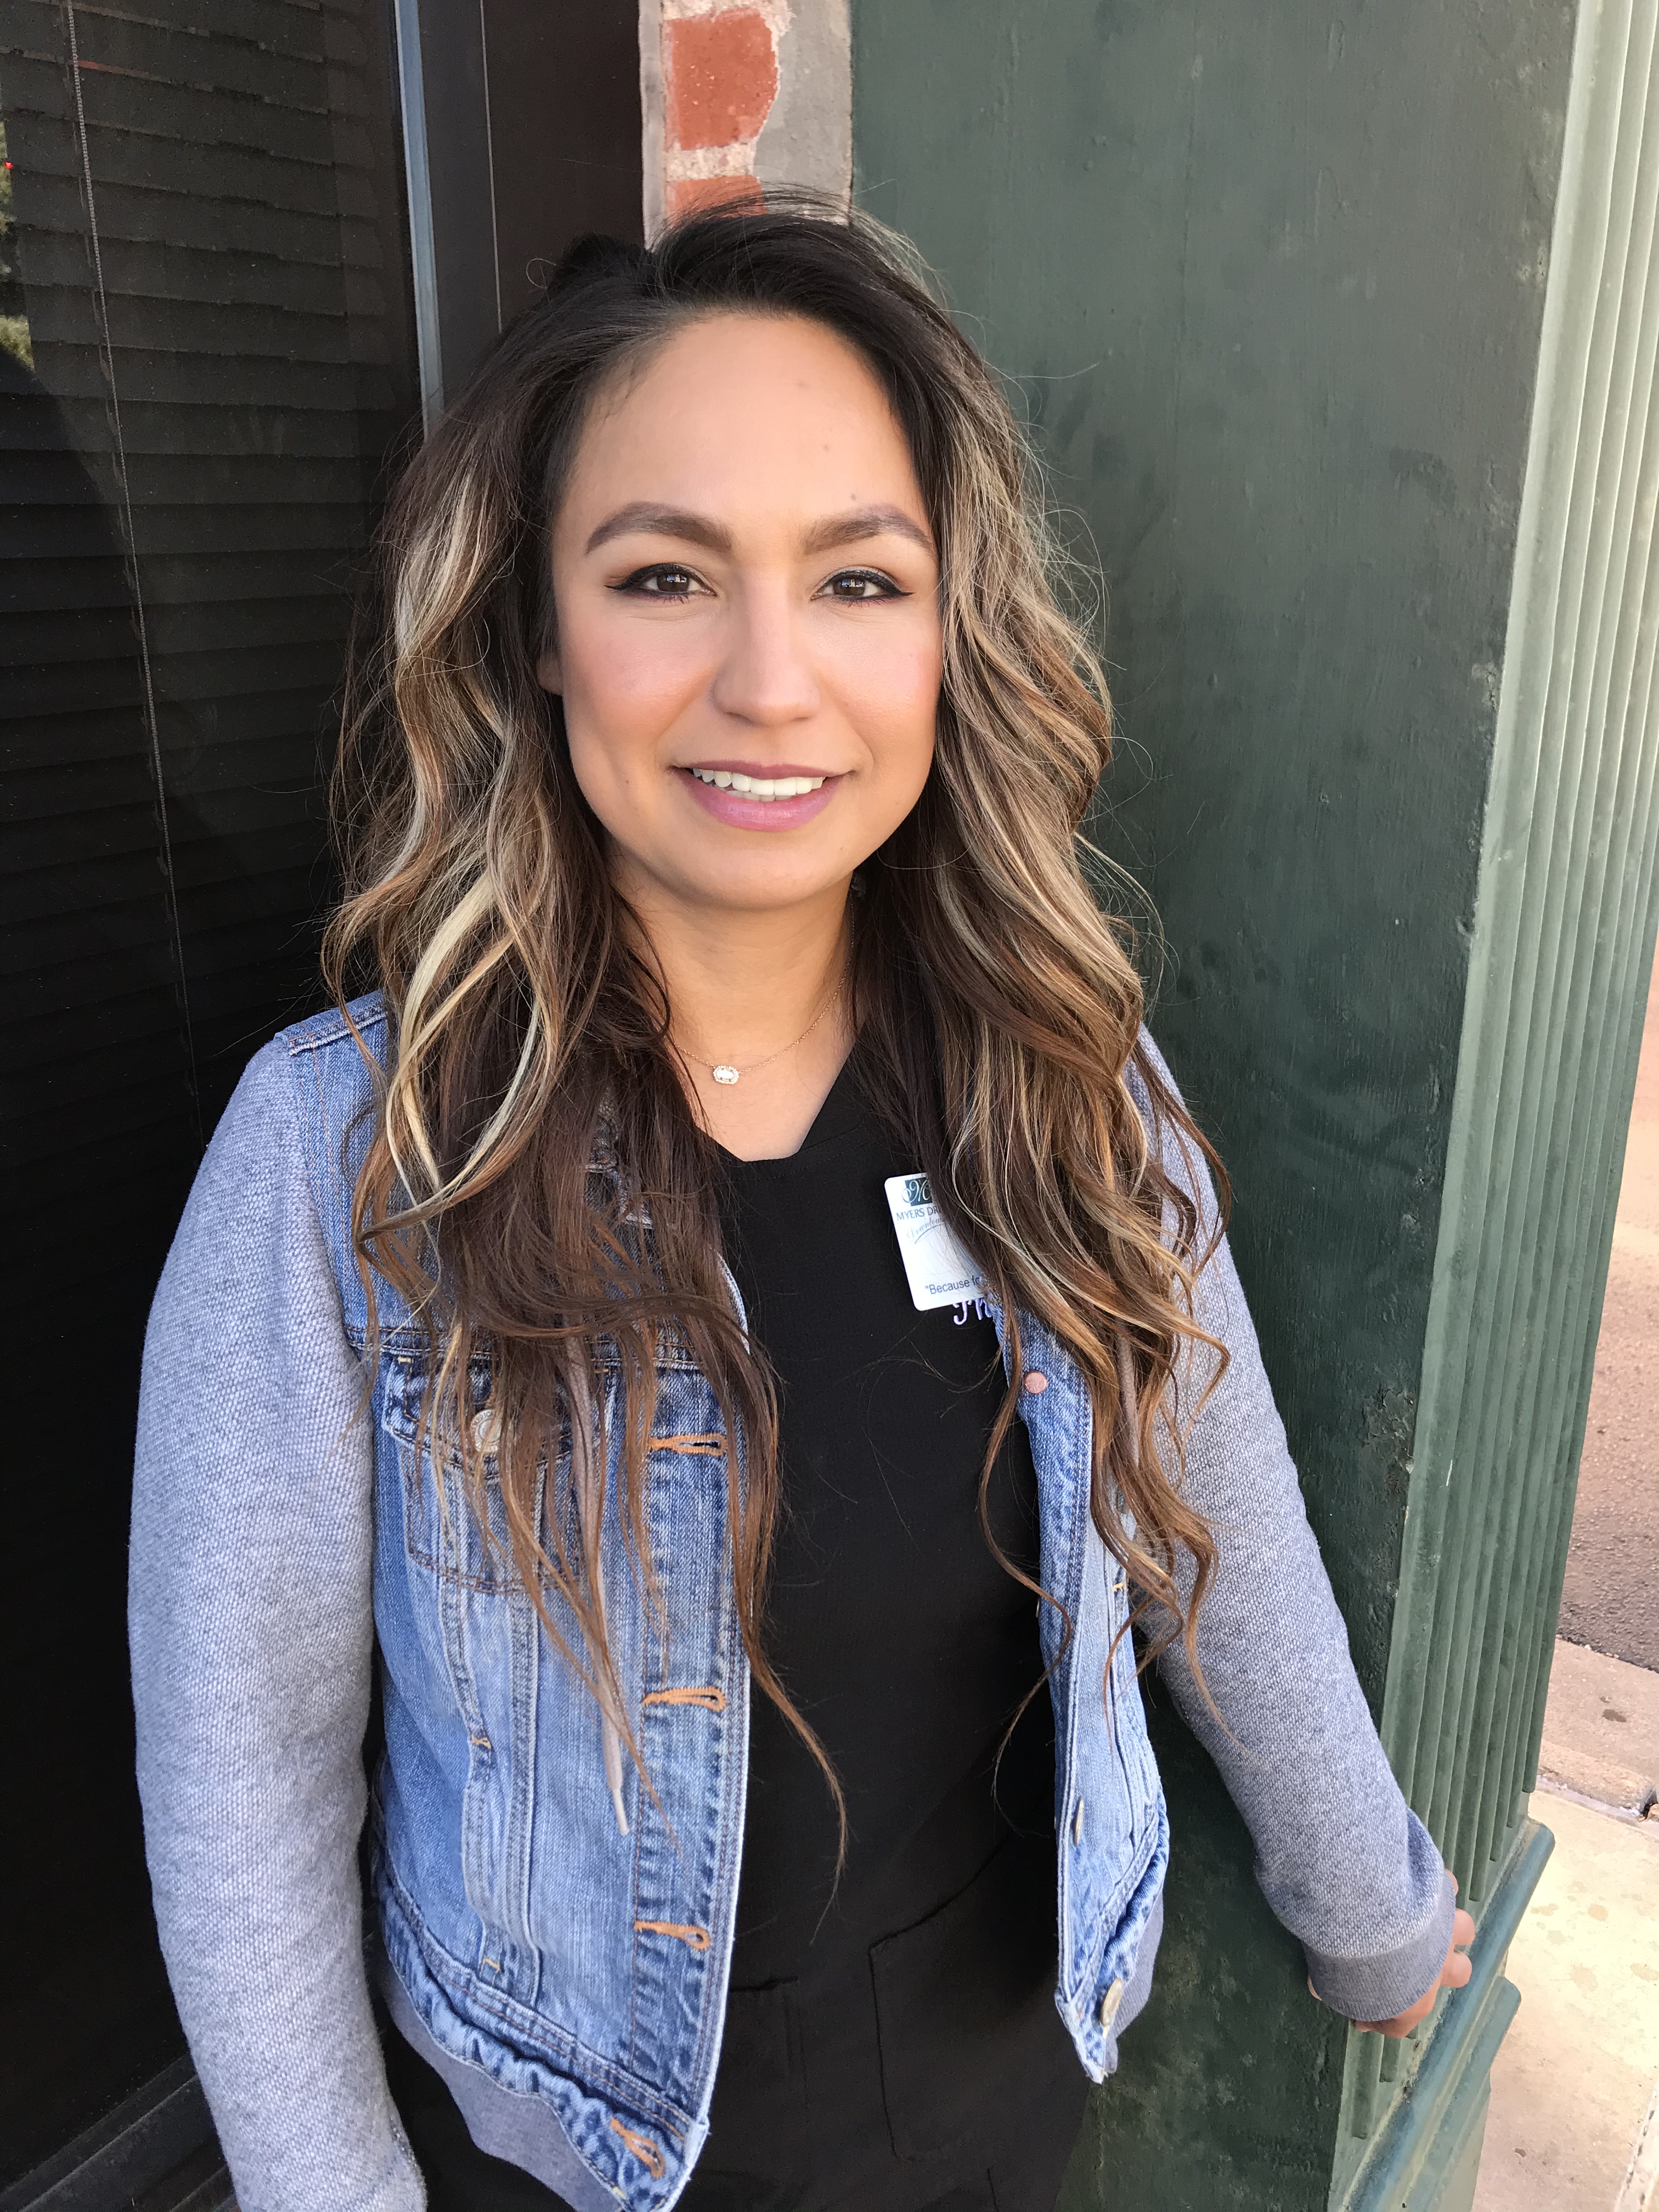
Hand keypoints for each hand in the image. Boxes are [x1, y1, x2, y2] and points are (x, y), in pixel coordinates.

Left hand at [1309, 1878, 1475, 2037]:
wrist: (1369, 1908)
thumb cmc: (1352, 1956)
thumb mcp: (1330, 1981)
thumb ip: (1330, 1986)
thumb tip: (1317, 1988)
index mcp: (1414, 1999)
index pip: (1401, 2023)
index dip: (1380, 2023)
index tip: (1361, 2019)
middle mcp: (1440, 1965)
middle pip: (1459, 1972)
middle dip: (1442, 1969)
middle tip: (1416, 1963)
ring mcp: (1445, 1926)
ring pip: (1464, 1930)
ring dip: (1449, 1927)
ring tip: (1431, 1920)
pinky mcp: (1441, 1889)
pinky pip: (1446, 1885)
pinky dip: (1437, 1883)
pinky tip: (1421, 1878)